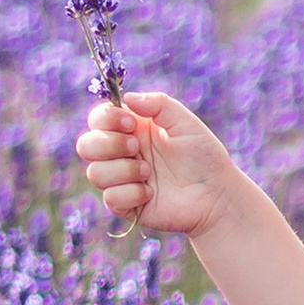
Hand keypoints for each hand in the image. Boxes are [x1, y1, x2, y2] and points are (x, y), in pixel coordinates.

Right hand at [75, 89, 238, 239]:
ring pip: (95, 173)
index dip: (105, 118)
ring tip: (149, 172)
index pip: (97, 119)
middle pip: (85, 146)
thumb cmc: (204, 156)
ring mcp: (122, 180)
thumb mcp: (184, 121)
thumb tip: (126, 99)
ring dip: (123, 170)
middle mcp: (122, 154)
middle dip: (108, 144)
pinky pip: (110, 198)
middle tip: (137, 148)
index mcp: (131, 130)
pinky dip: (131, 193)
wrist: (217, 194)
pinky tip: (151, 193)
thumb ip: (157, 104)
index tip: (131, 123)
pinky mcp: (127, 205)